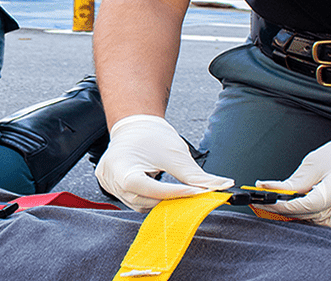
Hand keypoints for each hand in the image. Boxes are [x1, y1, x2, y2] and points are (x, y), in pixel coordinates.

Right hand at [95, 114, 234, 211]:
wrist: (135, 125)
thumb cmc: (151, 135)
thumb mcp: (175, 153)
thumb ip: (196, 175)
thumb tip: (221, 186)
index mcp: (120, 165)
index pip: (146, 187)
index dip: (171, 193)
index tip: (194, 193)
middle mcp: (110, 177)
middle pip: (142, 200)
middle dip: (168, 199)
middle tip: (190, 195)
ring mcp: (108, 184)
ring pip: (140, 205)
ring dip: (160, 201)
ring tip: (177, 192)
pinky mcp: (112, 188)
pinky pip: (135, 202)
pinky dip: (151, 200)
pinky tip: (161, 192)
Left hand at [255, 116, 330, 227]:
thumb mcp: (315, 163)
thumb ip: (295, 183)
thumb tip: (270, 190)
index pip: (307, 205)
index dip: (284, 207)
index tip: (266, 203)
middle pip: (313, 216)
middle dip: (289, 212)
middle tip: (269, 204)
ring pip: (323, 224)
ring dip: (305, 217)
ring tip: (290, 205)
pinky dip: (320, 218)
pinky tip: (311, 208)